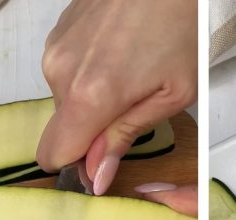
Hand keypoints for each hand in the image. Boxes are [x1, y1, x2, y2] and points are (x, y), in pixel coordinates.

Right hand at [36, 0, 196, 194]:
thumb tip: (96, 175)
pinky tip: (121, 53)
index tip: (106, 159)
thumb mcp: (171, 95)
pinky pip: (67, 70)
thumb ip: (126, 136)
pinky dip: (91, 72)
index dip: (79, 164)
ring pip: (66, 97)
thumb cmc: (182, 27)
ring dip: (95, 97)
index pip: (53, 154)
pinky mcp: (58, 31)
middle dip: (95, 128)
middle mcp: (60, 71)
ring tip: (134, 71)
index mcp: (89, 95)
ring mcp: (55, 48)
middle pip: (64, 126)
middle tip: (137, 104)